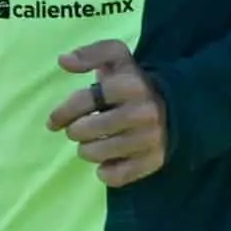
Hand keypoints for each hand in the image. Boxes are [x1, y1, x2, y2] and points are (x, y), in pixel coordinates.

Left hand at [49, 37, 169, 186]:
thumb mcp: (118, 60)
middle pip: (83, 130)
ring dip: (87, 150)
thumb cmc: (134, 84)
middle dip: (76, 131)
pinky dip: (105, 172)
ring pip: (94, 154)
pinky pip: (114, 176)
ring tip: (95, 142)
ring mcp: (150, 138)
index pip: (82, 101)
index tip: (54, 122)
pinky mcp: (154, 161)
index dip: (62, 113)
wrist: (176, 106)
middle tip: (83, 129)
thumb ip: (91, 54)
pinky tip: (109, 160)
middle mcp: (143, 112)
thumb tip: (63, 60)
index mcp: (132, 84)